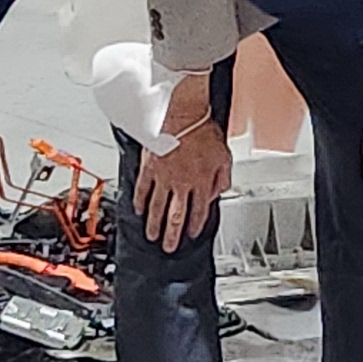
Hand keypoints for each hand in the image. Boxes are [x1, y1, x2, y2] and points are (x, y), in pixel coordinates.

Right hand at [137, 120, 232, 247]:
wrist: (184, 114)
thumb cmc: (204, 131)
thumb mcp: (224, 157)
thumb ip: (222, 179)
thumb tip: (217, 194)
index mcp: (201, 183)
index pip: (199, 212)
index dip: (195, 226)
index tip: (192, 233)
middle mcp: (182, 184)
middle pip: (176, 217)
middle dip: (172, 235)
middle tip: (168, 247)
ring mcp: (163, 178)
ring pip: (157, 207)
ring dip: (154, 224)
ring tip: (152, 235)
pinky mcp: (149, 168)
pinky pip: (142, 189)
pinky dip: (139, 201)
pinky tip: (138, 210)